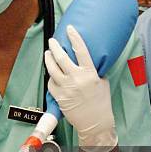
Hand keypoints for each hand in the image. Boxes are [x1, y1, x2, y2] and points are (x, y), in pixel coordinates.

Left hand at [45, 25, 117, 151]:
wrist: (95, 122)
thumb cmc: (101, 103)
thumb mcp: (102, 82)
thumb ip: (94, 71)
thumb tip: (88, 62)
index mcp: (90, 74)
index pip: (81, 50)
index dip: (74, 37)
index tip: (70, 28)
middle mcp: (76, 79)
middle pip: (61, 57)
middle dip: (55, 46)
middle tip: (53, 41)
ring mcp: (66, 88)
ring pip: (52, 69)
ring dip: (48, 59)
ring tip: (48, 54)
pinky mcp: (59, 97)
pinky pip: (50, 83)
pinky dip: (51, 77)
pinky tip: (52, 74)